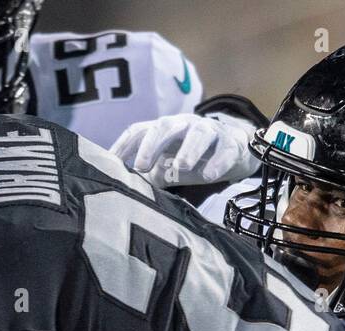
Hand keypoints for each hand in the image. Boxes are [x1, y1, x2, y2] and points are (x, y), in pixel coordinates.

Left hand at [111, 112, 259, 187]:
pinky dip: (218, 161)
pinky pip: (224, 149)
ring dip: (189, 149)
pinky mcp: (230, 143)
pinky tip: (210, 176)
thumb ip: (147, 176)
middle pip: (165, 126)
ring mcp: (208, 131)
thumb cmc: (192, 158)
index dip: (124, 145)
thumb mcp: (166, 168)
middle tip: (142, 164)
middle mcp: (183, 125)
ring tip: (181, 167)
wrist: (233, 149)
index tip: (111, 162)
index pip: (139, 131)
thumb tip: (123, 191)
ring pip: (198, 134)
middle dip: (152, 144)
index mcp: (163, 130)